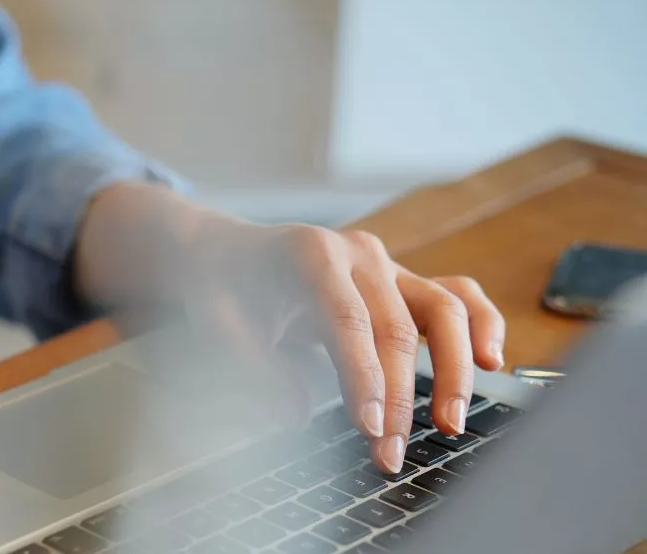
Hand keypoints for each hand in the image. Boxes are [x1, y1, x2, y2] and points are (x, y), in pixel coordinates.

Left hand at [244, 225, 505, 472]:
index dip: (363, 377)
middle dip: (398, 397)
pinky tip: (491, 362)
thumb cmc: (222, 286)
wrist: (226, 253)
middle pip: (396, 326)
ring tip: (449, 424)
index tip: (371, 427)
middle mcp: (358, 255)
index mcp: (310, 255)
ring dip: (452, 370)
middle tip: (389, 452)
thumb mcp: (215, 321)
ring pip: (444, 308)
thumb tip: (295, 416)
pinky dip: (480, 326)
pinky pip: (456, 297)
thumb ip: (252, 366)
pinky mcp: (402, 283)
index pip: (348, 321)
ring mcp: (386, 266)